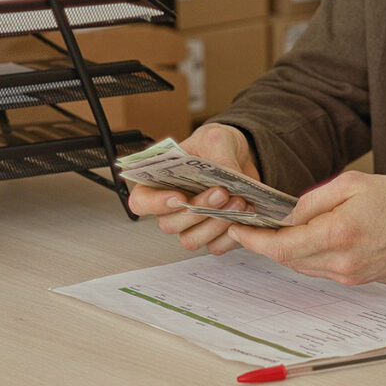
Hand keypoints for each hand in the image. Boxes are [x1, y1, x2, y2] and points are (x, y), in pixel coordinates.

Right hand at [127, 123, 259, 253]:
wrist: (241, 156)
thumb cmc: (216, 145)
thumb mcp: (217, 138)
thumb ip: (220, 156)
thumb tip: (231, 176)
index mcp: (160, 181)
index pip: (142, 201)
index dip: (155, 204)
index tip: (179, 197)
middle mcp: (171, 208)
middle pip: (169, 224)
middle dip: (198, 210)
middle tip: (221, 192)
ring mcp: (191, 224)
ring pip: (191, 239)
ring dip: (215, 224)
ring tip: (238, 201)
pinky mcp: (213, 233)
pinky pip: (215, 246)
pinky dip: (230, 234)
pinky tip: (243, 214)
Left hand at [227, 171, 385, 284]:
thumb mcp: (353, 183)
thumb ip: (314, 200)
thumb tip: (287, 214)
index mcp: (338, 234)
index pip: (282, 246)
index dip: (254, 240)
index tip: (237, 230)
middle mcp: (341, 262)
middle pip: (287, 259)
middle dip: (265, 244)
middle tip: (249, 226)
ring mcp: (349, 274)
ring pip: (302, 266)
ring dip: (285, 251)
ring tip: (275, 230)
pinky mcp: (356, 279)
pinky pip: (320, 269)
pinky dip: (305, 255)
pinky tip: (304, 239)